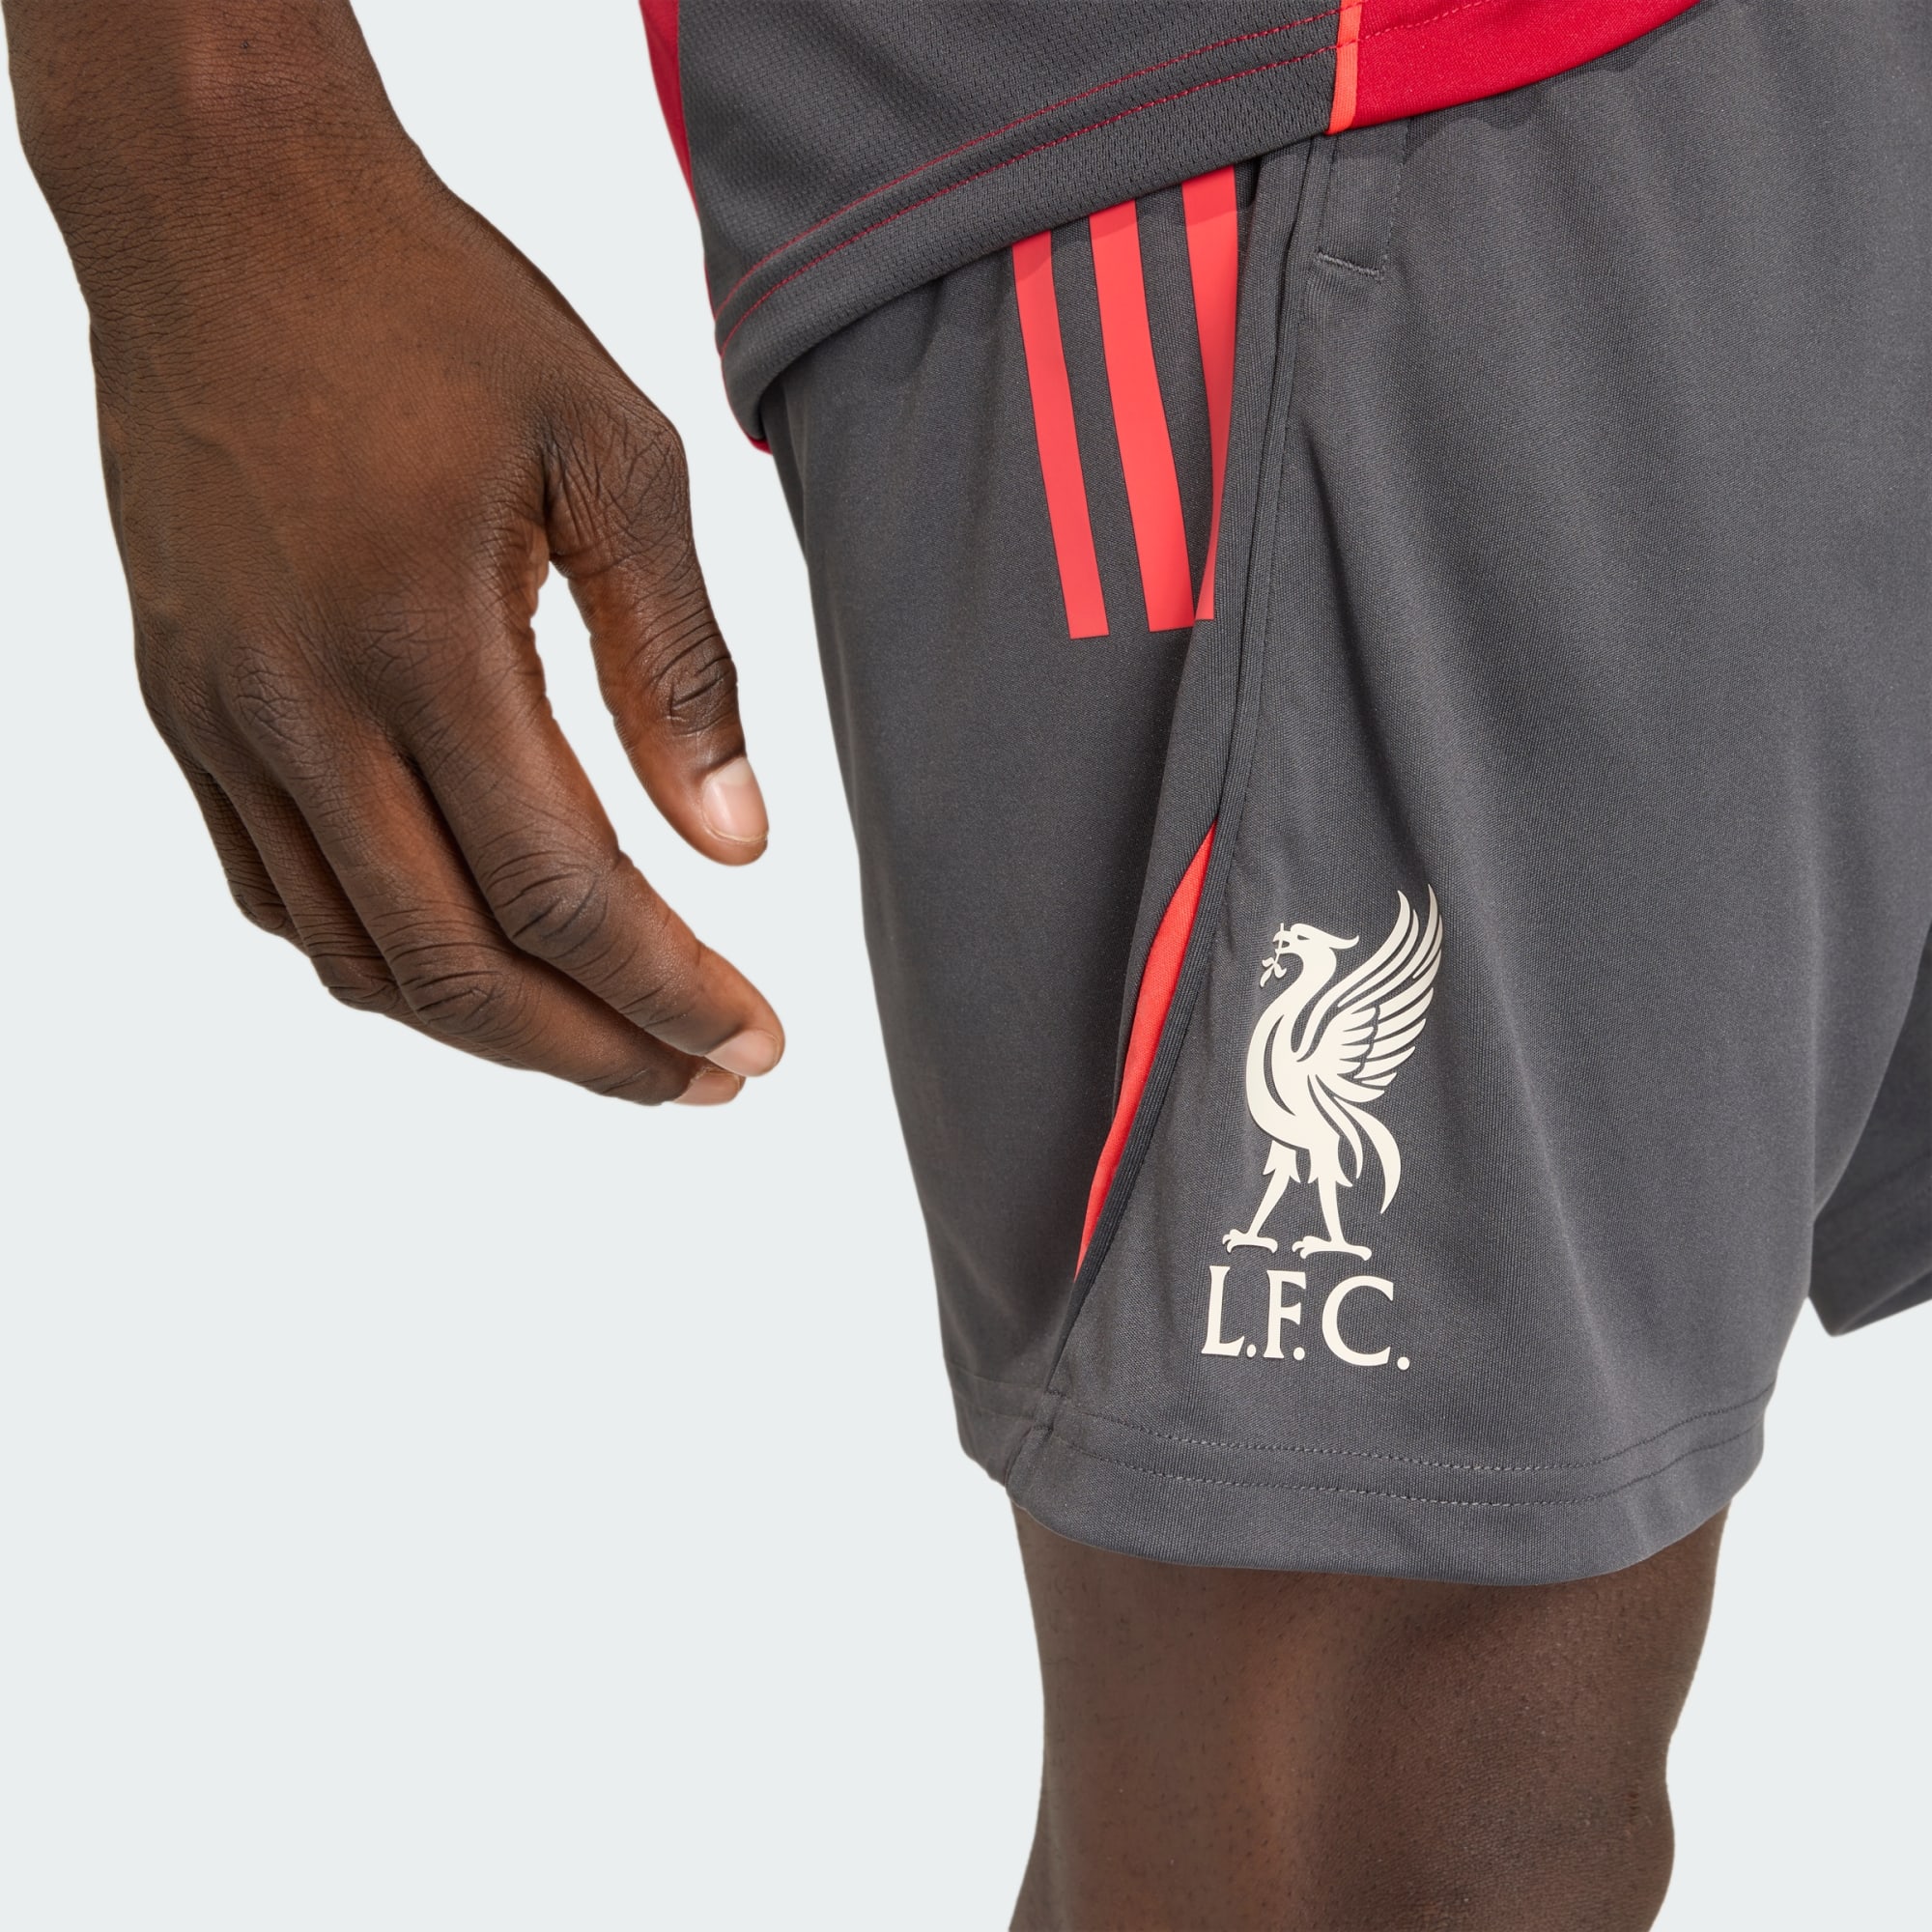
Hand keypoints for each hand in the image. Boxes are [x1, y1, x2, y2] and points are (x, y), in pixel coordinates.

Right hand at [13, 3, 781, 1105]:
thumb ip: (679, 663)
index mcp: (418, 637)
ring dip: (494, 1030)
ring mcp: (221, 716)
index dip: (669, 992)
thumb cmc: (433, 310)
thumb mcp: (609, 454)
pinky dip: (385, 958)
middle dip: (595, 1051)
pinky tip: (472, 957)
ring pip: (359, 955)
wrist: (224, 212)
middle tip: (704, 1082)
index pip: (562, 891)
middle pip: (456, 964)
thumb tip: (738, 846)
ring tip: (608, 1044)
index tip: (754, 1043)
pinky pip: (278, 892)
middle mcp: (299, 705)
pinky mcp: (181, 707)